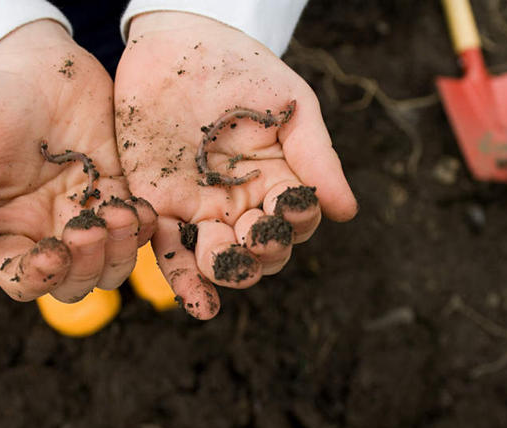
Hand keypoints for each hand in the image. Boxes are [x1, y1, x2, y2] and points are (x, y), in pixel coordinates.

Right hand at [0, 20, 155, 301]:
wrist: (31, 63)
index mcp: (5, 234)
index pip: (22, 281)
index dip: (38, 277)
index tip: (51, 251)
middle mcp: (49, 233)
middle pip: (75, 283)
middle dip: (87, 267)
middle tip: (90, 228)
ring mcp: (87, 213)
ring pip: (113, 265)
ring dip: (121, 252)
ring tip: (121, 215)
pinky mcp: (120, 191)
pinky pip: (140, 228)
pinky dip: (144, 228)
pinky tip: (141, 208)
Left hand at [114, 12, 356, 318]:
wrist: (176, 43)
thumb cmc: (241, 67)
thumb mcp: (289, 105)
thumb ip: (315, 156)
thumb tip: (346, 212)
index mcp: (278, 180)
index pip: (295, 221)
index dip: (295, 222)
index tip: (288, 206)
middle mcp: (242, 203)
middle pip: (261, 251)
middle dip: (262, 253)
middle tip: (255, 238)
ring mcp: (201, 208)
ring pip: (221, 259)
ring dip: (228, 270)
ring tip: (225, 262)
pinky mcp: (160, 208)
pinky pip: (173, 254)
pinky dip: (187, 284)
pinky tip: (199, 305)